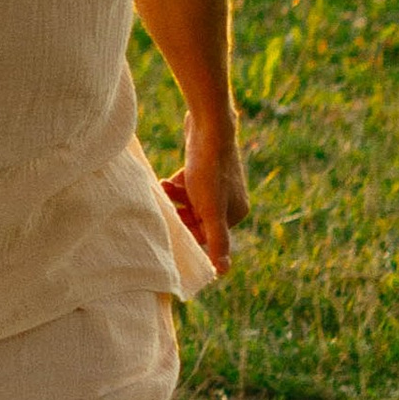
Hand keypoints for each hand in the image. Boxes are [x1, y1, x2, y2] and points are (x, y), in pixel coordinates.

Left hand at [165, 124, 250, 271]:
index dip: (187, 232)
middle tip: (163, 208)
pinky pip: (187, 185)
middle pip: (197, 217)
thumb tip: (223, 272)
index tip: (170, 228)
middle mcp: (230, 199)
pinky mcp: (204, 168)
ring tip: (163, 190)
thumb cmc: (209, 171)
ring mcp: (217, 183)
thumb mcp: (210, 210)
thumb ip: (216, 241)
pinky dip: (175, 186)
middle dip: (178, 213)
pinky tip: (164, 183)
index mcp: (236, 213)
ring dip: (174, 199)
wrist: (208, 128)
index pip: (207, 233)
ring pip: (190, 201)